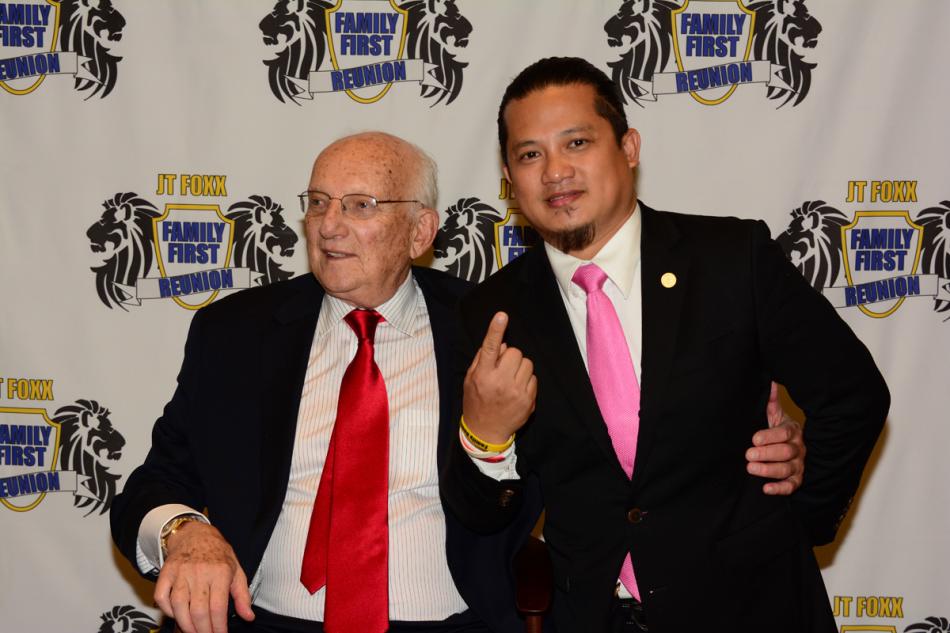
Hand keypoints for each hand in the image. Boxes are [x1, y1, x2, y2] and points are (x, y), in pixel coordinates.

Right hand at [154, 521, 253, 632]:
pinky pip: (162, 596)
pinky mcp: (166, 573)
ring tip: (193, 632)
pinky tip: (176, 615)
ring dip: (185, 624)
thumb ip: (242, 595)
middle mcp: (200, 572)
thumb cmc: (217, 554)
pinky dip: (167, 610)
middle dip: (203, 630)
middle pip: (199, 610)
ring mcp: (181, 572)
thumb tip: (248, 617)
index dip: (218, 626)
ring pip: (179, 606)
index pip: (218, 607)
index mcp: (220, 572)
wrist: (195, 534)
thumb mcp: (236, 570)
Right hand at [463, 312, 536, 443]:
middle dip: (511, 356)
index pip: (489, 348)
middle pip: (515, 352)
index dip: (495, 330)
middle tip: (504, 368)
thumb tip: (500, 343)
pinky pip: (533, 378)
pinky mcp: (528, 400)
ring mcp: (515, 391)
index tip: (502, 316)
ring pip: (527, 363)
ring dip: (520, 367)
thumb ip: (482, 359)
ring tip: (511, 380)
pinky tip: (517, 390)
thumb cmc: (476, 402)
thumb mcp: (470, 380)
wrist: (486, 431)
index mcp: (482, 375)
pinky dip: (526, 380)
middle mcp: (499, 382)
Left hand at [745, 381, 804, 494]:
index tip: (754, 439)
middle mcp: (798, 448)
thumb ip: (771, 402)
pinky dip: (780, 489)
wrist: (788, 448)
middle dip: (766, 454)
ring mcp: (799, 465)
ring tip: (750, 468)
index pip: (785, 433)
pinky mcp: (797, 480)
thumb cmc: (778, 431)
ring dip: (769, 470)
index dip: (770, 436)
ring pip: (788, 469)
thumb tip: (770, 382)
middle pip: (786, 452)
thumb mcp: (774, 416)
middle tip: (748, 454)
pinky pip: (791, 486)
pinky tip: (765, 489)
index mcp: (793, 431)